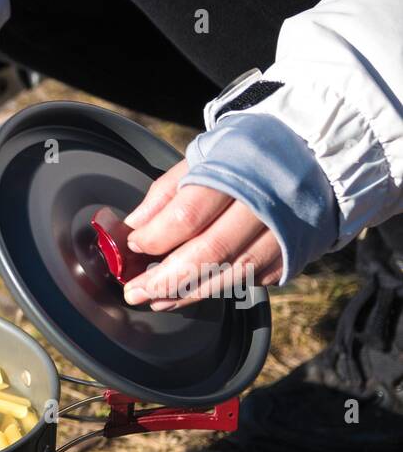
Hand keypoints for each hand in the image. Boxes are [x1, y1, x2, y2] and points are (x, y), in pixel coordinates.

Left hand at [121, 160, 282, 310]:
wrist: (316, 151)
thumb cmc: (249, 153)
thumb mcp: (205, 154)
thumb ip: (168, 191)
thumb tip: (134, 227)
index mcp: (238, 170)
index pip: (188, 216)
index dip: (154, 237)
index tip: (133, 245)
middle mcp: (265, 202)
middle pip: (209, 252)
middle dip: (165, 279)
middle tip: (135, 292)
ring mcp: (286, 231)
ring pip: (231, 274)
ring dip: (188, 294)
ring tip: (157, 300)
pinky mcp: (296, 252)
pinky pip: (253, 279)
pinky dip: (220, 288)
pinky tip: (193, 292)